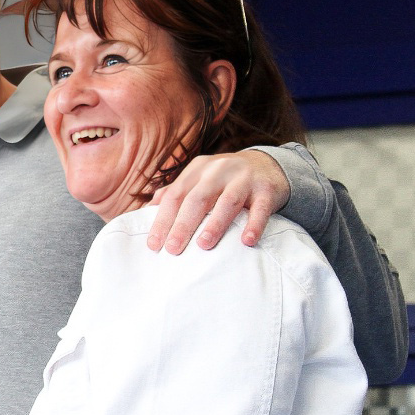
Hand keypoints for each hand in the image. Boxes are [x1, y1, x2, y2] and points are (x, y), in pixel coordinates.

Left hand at [146, 150, 290, 253]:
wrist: (267, 165)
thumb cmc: (224, 180)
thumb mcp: (199, 179)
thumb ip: (175, 191)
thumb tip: (147, 209)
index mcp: (197, 169)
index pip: (175, 195)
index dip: (162, 219)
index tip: (154, 244)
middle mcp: (218, 170)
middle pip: (197, 198)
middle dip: (183, 224)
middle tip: (172, 249)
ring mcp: (244, 178)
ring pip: (227, 201)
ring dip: (215, 224)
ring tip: (203, 245)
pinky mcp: (266, 189)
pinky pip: (260, 208)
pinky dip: (254, 224)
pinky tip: (247, 241)